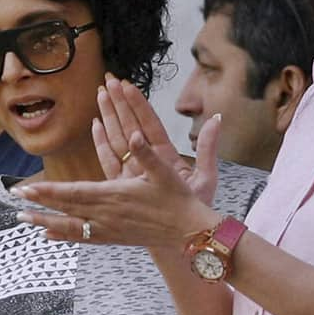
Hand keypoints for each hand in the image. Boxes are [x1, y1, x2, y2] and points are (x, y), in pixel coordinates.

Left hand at [15, 128, 221, 248]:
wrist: (189, 232)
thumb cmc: (178, 199)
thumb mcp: (165, 171)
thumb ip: (146, 153)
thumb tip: (134, 134)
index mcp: (115, 195)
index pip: (74, 193)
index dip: (50, 190)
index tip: (29, 187)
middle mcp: (108, 214)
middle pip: (66, 208)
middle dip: (40, 202)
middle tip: (16, 197)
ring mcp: (110, 229)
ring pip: (70, 226)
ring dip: (45, 220)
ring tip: (23, 218)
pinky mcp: (114, 238)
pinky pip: (83, 238)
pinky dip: (64, 235)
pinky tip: (49, 235)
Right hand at [94, 75, 217, 202]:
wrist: (180, 234)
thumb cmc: (193, 207)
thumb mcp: (206, 177)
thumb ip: (208, 148)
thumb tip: (217, 119)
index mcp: (166, 155)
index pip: (149, 124)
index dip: (139, 104)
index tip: (129, 85)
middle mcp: (148, 159)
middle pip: (130, 125)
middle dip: (119, 102)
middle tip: (108, 80)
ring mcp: (133, 169)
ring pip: (118, 137)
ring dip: (109, 115)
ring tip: (100, 94)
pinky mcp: (122, 182)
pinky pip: (109, 158)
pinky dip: (101, 141)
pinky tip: (96, 124)